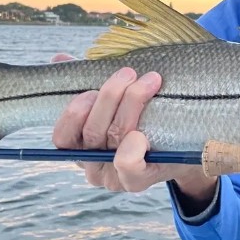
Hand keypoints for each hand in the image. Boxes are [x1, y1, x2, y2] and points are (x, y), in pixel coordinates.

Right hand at [49, 54, 216, 201]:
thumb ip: (84, 81)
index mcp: (79, 148)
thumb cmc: (141, 119)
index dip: (73, 113)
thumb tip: (59, 59)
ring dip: (132, 102)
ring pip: (115, 137)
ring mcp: (113, 177)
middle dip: (111, 95)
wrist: (180, 148)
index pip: (62, 136)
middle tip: (128, 73)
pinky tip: (143, 130)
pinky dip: (133, 145)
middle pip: (93, 131)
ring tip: (150, 80)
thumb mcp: (114, 100)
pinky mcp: (137, 181)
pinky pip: (128, 164)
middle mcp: (92, 166)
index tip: (92, 90)